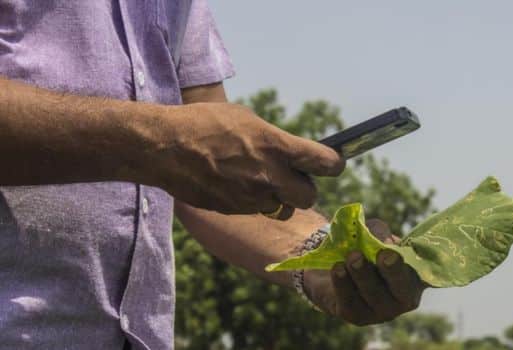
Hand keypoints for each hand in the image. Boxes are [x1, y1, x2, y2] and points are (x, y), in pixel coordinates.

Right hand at [139, 102, 344, 218]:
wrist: (164, 147)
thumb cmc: (203, 123)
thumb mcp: (245, 119)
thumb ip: (273, 139)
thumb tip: (289, 151)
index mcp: (276, 146)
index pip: (326, 163)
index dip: (333, 164)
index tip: (331, 163)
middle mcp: (269, 176)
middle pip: (309, 196)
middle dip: (304, 188)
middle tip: (292, 177)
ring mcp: (251, 198)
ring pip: (283, 209)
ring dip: (279, 198)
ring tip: (261, 181)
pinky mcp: (234, 211)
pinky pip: (256, 211)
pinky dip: (254, 202)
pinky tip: (236, 185)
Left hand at [303, 219, 426, 324]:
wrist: (334, 264)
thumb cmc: (363, 247)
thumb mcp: (373, 233)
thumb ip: (379, 233)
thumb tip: (381, 240)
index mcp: (414, 277)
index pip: (424, 275)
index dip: (415, 267)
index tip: (395, 253)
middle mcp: (402, 299)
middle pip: (402, 290)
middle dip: (392, 272)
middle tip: (383, 255)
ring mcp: (380, 312)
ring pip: (374, 295)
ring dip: (363, 274)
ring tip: (352, 257)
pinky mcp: (356, 316)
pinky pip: (350, 302)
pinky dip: (343, 284)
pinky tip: (337, 269)